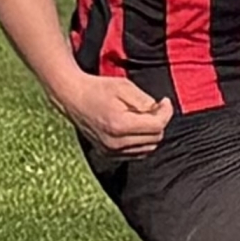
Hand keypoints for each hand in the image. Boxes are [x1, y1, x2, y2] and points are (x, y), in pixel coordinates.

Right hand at [59, 73, 173, 154]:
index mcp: (120, 125)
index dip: (166, 112)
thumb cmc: (98, 89)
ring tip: (142, 117)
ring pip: (148, 148)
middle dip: (159, 122)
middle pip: (155, 139)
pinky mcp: (108, 154)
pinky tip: (135, 127)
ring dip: (151, 133)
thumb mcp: (124, 86)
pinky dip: (141, 142)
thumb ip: (145, 100)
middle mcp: (116, 143)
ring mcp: (111, 151)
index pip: (157, 126)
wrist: (73, 98)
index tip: (164, 101)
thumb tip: (159, 111)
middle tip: (153, 108)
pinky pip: (136, 153)